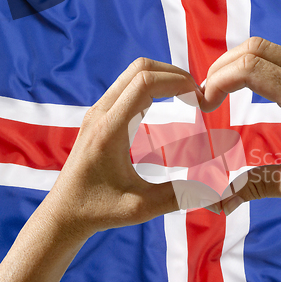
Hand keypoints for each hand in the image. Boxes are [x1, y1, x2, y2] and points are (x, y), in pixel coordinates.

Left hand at [46, 58, 202, 238]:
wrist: (64, 213)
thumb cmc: (98, 210)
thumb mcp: (141, 208)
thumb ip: (178, 196)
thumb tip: (214, 191)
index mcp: (110, 130)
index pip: (145, 83)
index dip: (177, 81)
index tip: (200, 97)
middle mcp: (101, 114)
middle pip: (139, 69)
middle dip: (173, 74)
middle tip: (197, 93)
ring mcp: (98, 112)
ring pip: (133, 74)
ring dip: (163, 78)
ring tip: (187, 95)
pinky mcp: (100, 117)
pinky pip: (128, 87)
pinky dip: (152, 86)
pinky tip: (168, 103)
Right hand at [203, 37, 280, 281]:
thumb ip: (252, 187)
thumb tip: (216, 204)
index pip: (248, 68)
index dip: (217, 82)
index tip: (203, 106)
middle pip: (252, 49)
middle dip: (221, 69)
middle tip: (206, 96)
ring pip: (265, 48)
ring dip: (237, 64)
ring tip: (220, 91)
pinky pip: (279, 56)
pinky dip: (255, 65)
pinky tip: (245, 87)